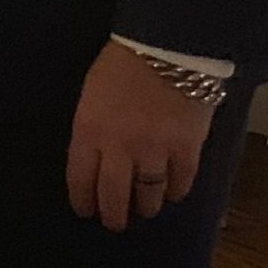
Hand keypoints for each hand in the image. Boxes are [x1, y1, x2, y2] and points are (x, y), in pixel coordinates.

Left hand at [66, 42, 216, 230]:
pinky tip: (174, 192)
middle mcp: (119, 149)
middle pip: (113, 196)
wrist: (168, 44)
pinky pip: (180, 182)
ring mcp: (154, 151)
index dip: (83, 201)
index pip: (80, 180)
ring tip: (146, 209)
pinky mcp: (187, 149)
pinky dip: (177, 191)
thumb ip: (92, 128)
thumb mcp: (91, 94)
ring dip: (146, 206)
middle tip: (116, 223)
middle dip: (113, 216)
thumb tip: (97, 155)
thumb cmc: (123, 62)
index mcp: (89, 132)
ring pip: (148, 195)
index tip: (86, 211)